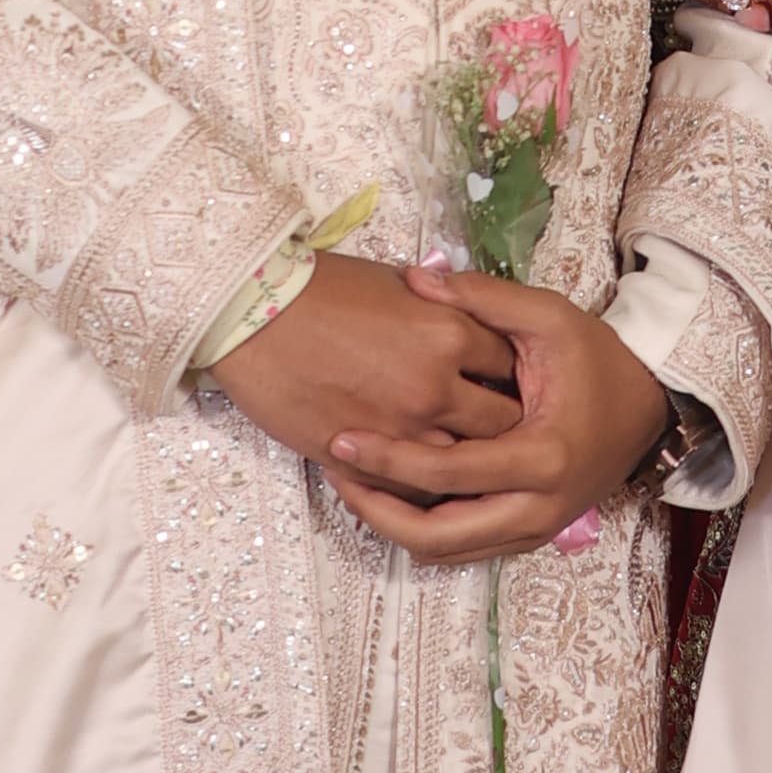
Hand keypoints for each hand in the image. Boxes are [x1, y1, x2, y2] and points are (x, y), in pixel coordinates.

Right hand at [209, 250, 522, 480]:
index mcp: (449, 333)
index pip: (509, 363)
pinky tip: (425, 473)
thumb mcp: (398, 284)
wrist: (255, 317)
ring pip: (463, 465)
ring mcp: (402, 430)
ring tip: (473, 457)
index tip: (514, 378)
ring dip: (471, 463)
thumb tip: (466, 323)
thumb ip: (442, 308)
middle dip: (510, 425)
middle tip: (509, 426)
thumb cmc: (322, 289)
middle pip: (501, 422)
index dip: (516, 372)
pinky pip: (414, 488)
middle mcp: (437, 386)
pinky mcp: (365, 460)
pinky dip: (425, 485)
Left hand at [318, 274, 672, 565]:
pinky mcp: (527, 535)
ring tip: (353, 483)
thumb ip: (480, 298)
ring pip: (445, 553)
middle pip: (437, 538)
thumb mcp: (546, 316)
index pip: (447, 473)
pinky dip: (422, 528)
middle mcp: (537, 507)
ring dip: (393, 525)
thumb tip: (415, 279)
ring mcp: (533, 530)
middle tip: (337, 473)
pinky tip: (392, 492)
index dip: (388, 459)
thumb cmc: (596, 357)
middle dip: (377, 511)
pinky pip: (463, 548)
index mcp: (540, 456)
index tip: (342, 438)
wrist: (646, 405)